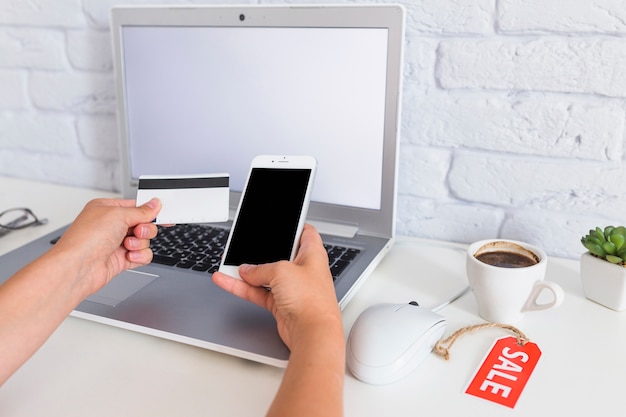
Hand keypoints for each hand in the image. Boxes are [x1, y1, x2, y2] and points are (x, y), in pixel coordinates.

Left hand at [49, 198, 160, 296]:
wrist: (77, 268)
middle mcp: (111, 226)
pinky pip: (142, 255)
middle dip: (144, 229)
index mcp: (107, 209)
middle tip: (137, 231)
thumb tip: (155, 204)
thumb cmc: (86, 239)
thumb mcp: (118, 215)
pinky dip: (139, 256)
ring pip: (144, 240)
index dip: (151, 211)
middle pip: (143, 224)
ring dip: (140, 243)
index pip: (136, 207)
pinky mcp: (121, 260)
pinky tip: (129, 256)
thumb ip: (141, 211)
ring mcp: (116, 243)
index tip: (164, 215)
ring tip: (127, 245)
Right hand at [212, 224, 339, 348]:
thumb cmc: (311, 300)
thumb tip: (247, 270)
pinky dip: (243, 288)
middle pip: (279, 254)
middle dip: (260, 252)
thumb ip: (260, 269)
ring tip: (227, 265)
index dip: (293, 226)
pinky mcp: (281, 304)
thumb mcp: (281, 271)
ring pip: (265, 275)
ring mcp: (292, 288)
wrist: (312, 333)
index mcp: (312, 254)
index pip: (305, 233)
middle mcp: (303, 270)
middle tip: (244, 246)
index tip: (278, 222)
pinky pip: (258, 292)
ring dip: (247, 272)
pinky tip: (228, 281)